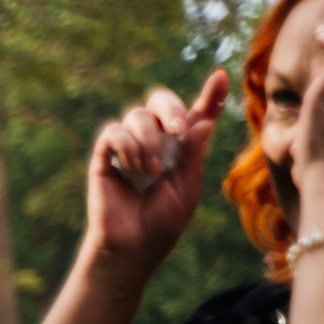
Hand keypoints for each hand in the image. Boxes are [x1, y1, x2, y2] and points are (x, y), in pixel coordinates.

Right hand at [84, 70, 227, 277]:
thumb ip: (193, 154)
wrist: (130, 247)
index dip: (210, 95)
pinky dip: (127, 145)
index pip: (198, 114)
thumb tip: (201, 122)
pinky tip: (133, 167)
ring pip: (136, 115)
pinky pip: (113, 132)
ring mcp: (127, 147)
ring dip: (148, 141)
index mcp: (181, 148)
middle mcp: (154, 141)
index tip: (220, 77)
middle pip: (160, 102)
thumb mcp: (187, 188)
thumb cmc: (161, 223)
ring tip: (150, 172)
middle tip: (177, 129)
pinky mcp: (103, 157)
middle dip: (170, 109)